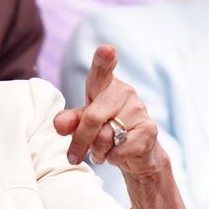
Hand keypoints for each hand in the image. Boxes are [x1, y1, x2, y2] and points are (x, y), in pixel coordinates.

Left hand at [53, 45, 163, 178]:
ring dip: (97, 152)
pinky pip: (120, 150)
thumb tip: (59, 124)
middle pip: (92, 118)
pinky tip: (117, 155)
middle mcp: (124, 92)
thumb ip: (70, 121)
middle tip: (73, 156)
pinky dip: (113, 158)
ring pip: (105, 137)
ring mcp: (139, 109)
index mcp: (105, 85)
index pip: (102, 70)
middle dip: (80, 141)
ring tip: (101, 152)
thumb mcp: (82, 123)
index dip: (103, 60)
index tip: (106, 49)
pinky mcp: (149, 130)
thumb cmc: (105, 130)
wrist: (135, 153)